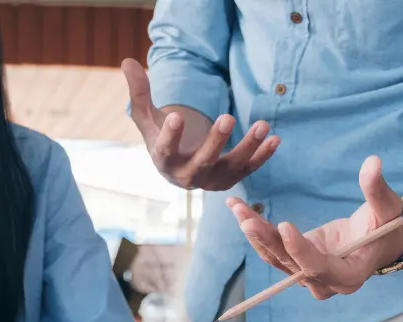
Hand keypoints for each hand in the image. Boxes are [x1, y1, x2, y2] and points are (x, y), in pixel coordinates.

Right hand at [122, 58, 278, 189]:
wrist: (177, 165)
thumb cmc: (160, 136)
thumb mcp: (147, 116)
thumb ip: (138, 92)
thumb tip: (127, 60)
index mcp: (164, 161)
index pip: (165, 150)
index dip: (171, 135)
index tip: (176, 115)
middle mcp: (188, 175)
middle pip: (202, 162)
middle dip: (216, 142)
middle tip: (227, 117)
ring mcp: (211, 180)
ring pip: (231, 167)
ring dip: (248, 148)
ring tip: (263, 125)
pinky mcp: (230, 179)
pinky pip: (248, 169)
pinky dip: (263, 156)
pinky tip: (275, 139)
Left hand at [231, 156, 402, 298]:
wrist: (377, 240)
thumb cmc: (385, 224)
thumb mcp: (386, 206)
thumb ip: (376, 188)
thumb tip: (373, 162)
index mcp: (349, 275)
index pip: (319, 268)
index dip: (300, 250)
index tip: (285, 225)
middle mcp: (324, 282)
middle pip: (290, 265)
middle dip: (267, 241)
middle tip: (246, 219)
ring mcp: (307, 276)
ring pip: (276, 258)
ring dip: (255, 235)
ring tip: (237, 209)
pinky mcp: (295, 264)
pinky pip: (272, 250)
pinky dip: (256, 232)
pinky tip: (239, 210)